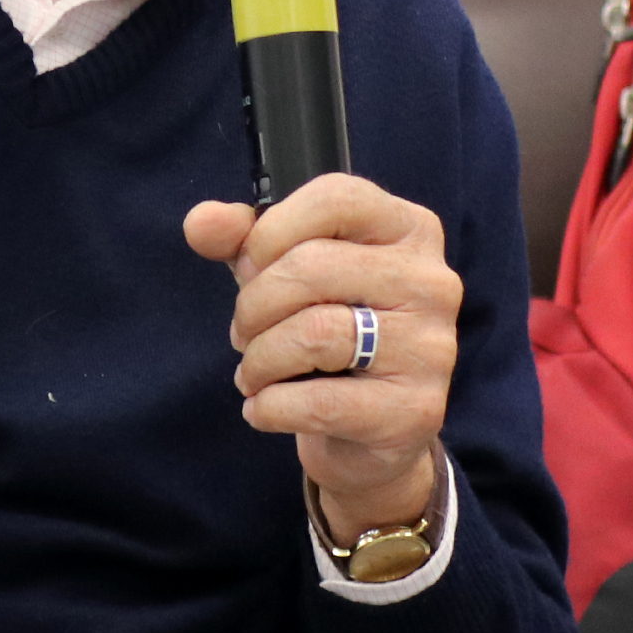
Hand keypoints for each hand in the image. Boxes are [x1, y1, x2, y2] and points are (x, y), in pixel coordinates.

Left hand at [184, 174, 459, 544]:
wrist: (369, 434)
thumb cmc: (329, 332)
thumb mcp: (284, 272)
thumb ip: (241, 239)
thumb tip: (201, 223)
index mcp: (409, 229)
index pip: (336, 198)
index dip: (273, 230)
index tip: (249, 266)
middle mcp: (432, 281)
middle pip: (313, 267)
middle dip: (254, 305)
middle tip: (242, 333)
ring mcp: (431, 347)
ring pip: (314, 333)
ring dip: (259, 358)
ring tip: (252, 373)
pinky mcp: (414, 409)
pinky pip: (320, 401)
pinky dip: (271, 406)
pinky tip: (263, 408)